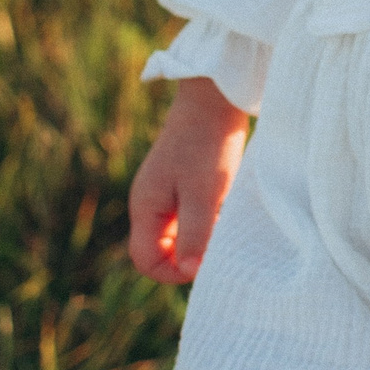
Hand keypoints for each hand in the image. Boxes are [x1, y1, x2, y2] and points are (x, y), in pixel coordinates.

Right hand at [128, 77, 248, 284]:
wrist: (215, 97)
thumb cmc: (209, 145)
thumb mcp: (205, 194)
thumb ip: (195, 234)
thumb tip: (190, 272)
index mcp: (145, 206)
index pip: (145, 260)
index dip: (173, 272)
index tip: (205, 263)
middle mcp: (148, 201)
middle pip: (158, 250)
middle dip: (186, 257)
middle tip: (217, 246)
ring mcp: (162, 190)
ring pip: (174, 234)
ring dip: (197, 239)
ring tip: (223, 227)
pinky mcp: (180, 181)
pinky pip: (186, 216)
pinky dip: (203, 221)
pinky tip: (224, 211)